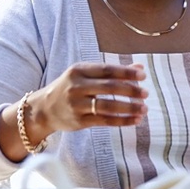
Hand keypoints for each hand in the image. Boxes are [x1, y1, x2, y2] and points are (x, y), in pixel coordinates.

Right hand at [8, 63, 146, 155]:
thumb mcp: (85, 75)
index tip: (143, 75)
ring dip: (129, 108)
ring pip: (108, 106)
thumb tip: (139, 67)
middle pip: (108, 87)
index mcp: (78, 71)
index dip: (126, 72)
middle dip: (130, 90)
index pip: (106, 70)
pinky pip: (105, 121)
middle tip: (145, 93)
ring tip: (144, 109)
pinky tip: (135, 120)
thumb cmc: (70, 88)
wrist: (44, 109)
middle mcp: (76, 87)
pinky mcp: (79, 121)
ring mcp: (77, 105)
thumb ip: (111, 72)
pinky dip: (122, 121)